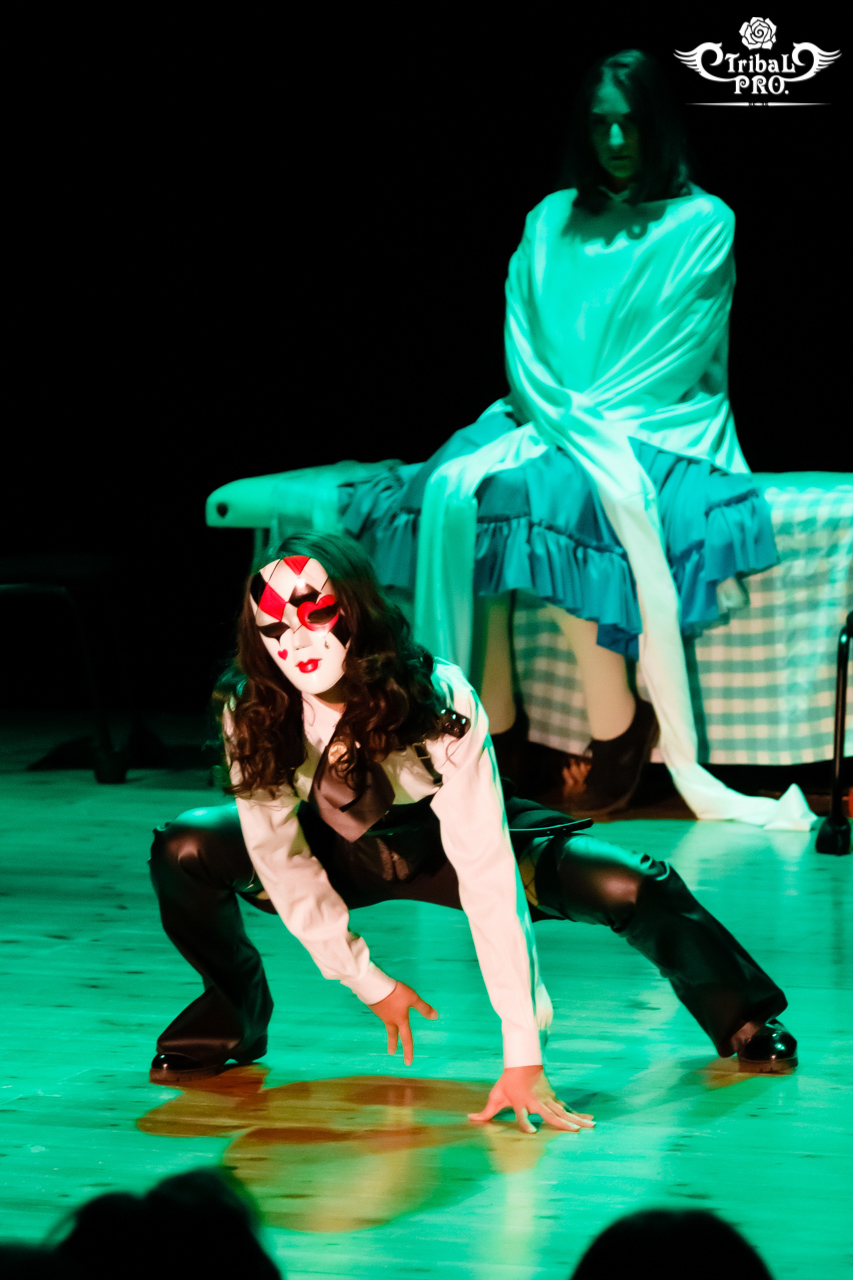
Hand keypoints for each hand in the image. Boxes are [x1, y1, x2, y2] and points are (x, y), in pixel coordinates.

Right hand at [368, 981, 437, 1065]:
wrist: (375, 987)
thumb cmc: (396, 994)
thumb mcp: (412, 999)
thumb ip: (423, 1008)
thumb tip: (435, 1017)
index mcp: (400, 1020)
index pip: (406, 1039)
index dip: (408, 1051)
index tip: (408, 1063)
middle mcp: (390, 1020)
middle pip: (392, 1034)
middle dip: (393, 1044)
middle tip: (392, 1053)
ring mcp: (381, 1014)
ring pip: (387, 1023)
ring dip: (389, 1028)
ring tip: (389, 1027)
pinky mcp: (375, 1006)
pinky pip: (381, 1013)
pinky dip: (383, 1013)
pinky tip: (383, 1008)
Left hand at [468, 1065, 594, 1134]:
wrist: (523, 1063)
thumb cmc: (507, 1082)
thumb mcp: (495, 1096)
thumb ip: (485, 1112)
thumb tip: (469, 1118)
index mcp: (521, 1103)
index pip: (523, 1115)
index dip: (527, 1123)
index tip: (533, 1132)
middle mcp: (536, 1102)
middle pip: (550, 1114)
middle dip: (562, 1124)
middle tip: (574, 1132)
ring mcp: (547, 1100)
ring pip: (563, 1112)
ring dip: (577, 1120)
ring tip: (590, 1128)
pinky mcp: (554, 1098)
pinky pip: (567, 1108)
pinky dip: (578, 1114)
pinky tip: (590, 1120)